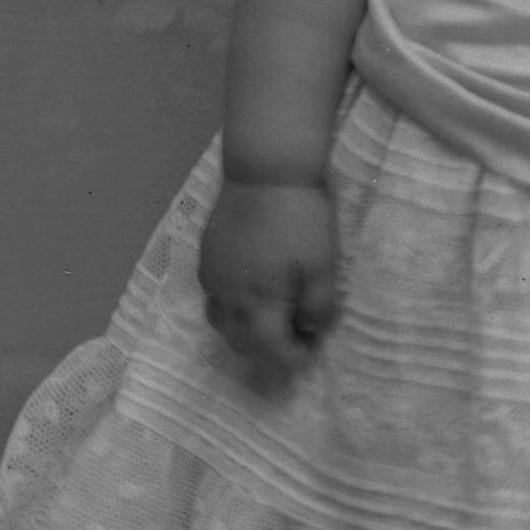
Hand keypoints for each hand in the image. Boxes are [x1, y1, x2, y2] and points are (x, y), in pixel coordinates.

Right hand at [199, 175, 340, 379]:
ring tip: (272, 319)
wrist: (265, 171)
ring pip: (220, 325)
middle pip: (240, 344)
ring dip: (245, 333)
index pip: (270, 352)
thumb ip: (319, 306)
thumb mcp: (323, 265)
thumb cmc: (300, 219)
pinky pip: (213, 300)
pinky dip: (231, 310)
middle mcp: (228, 297)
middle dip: (267, 352)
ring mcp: (212, 278)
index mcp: (259, 302)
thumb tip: (312, 329)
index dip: (293, 358)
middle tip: (295, 336)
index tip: (313, 346)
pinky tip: (252, 292)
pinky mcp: (206, 259)